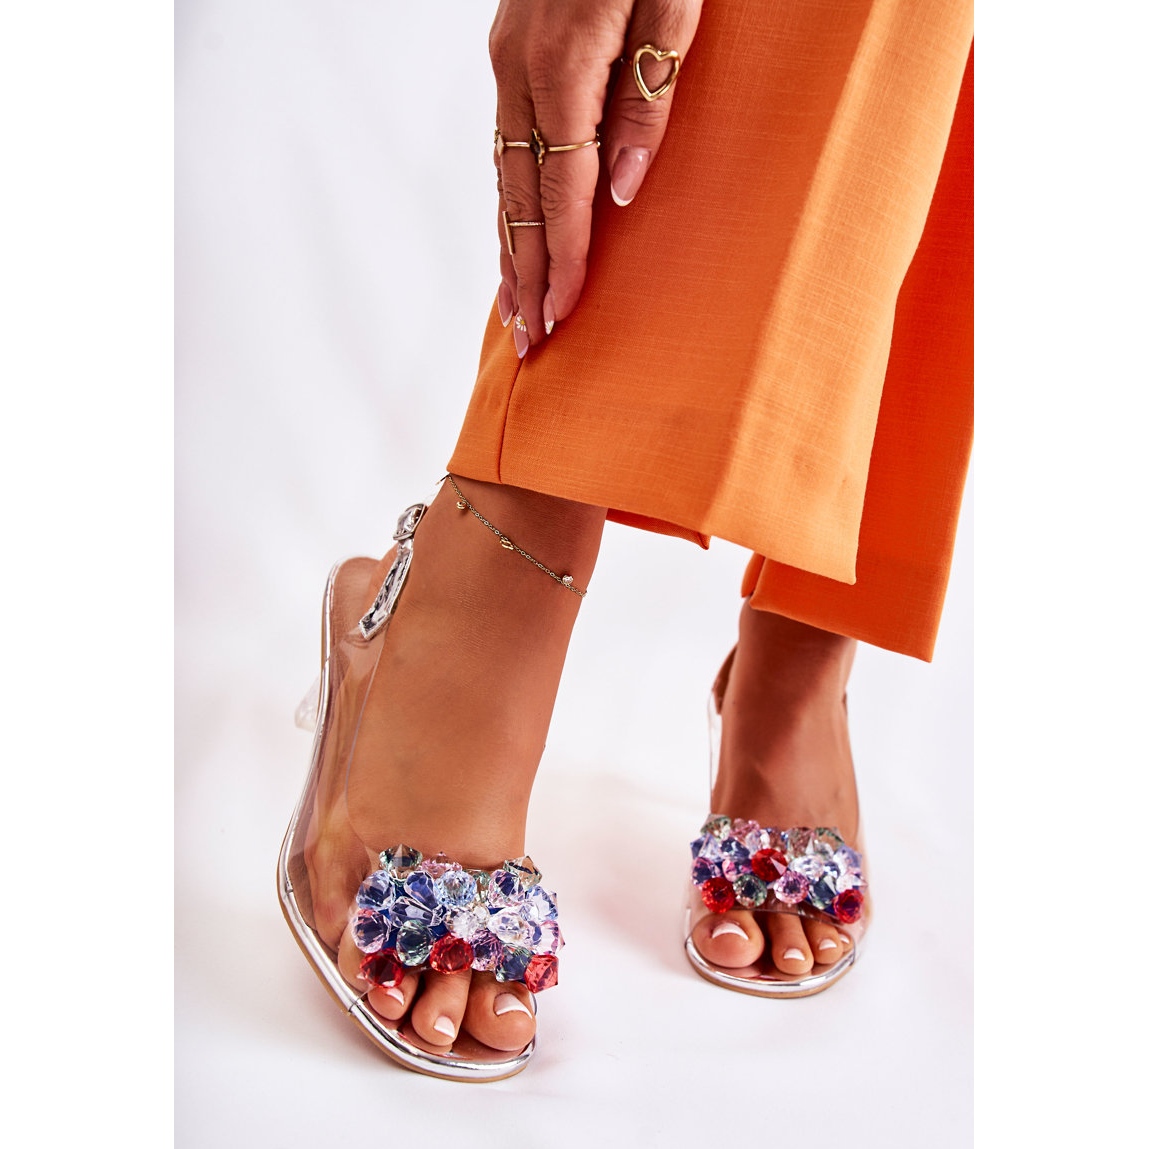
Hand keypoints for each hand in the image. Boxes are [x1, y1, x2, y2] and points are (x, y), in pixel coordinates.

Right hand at [489, 0, 703, 354]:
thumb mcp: (674, 6)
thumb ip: (648, 97)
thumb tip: (621, 192)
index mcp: (561, 63)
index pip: (560, 188)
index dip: (561, 257)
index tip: (561, 316)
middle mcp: (519, 68)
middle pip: (518, 195)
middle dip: (525, 272)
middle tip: (529, 341)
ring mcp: (506, 59)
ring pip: (502, 174)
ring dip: (507, 246)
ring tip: (515, 309)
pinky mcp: (510, 52)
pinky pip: (503, 145)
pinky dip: (506, 200)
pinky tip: (511, 233)